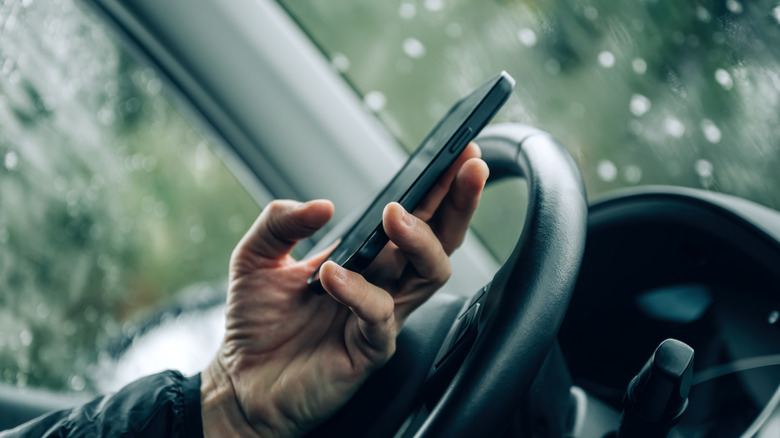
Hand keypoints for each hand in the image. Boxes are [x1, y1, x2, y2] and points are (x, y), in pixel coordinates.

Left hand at [201, 143, 488, 437]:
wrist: (241, 381)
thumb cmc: (257, 322)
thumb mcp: (256, 255)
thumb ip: (281, 221)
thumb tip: (322, 206)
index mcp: (368, 258)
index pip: (416, 216)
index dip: (439, 185)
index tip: (457, 149)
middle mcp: (385, 283)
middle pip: (441, 239)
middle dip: (458, 201)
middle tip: (466, 166)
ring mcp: (383, 316)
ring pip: (429, 274)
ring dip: (419, 239)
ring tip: (395, 215)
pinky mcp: (371, 348)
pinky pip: (379, 315)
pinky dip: (359, 290)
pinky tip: (334, 274)